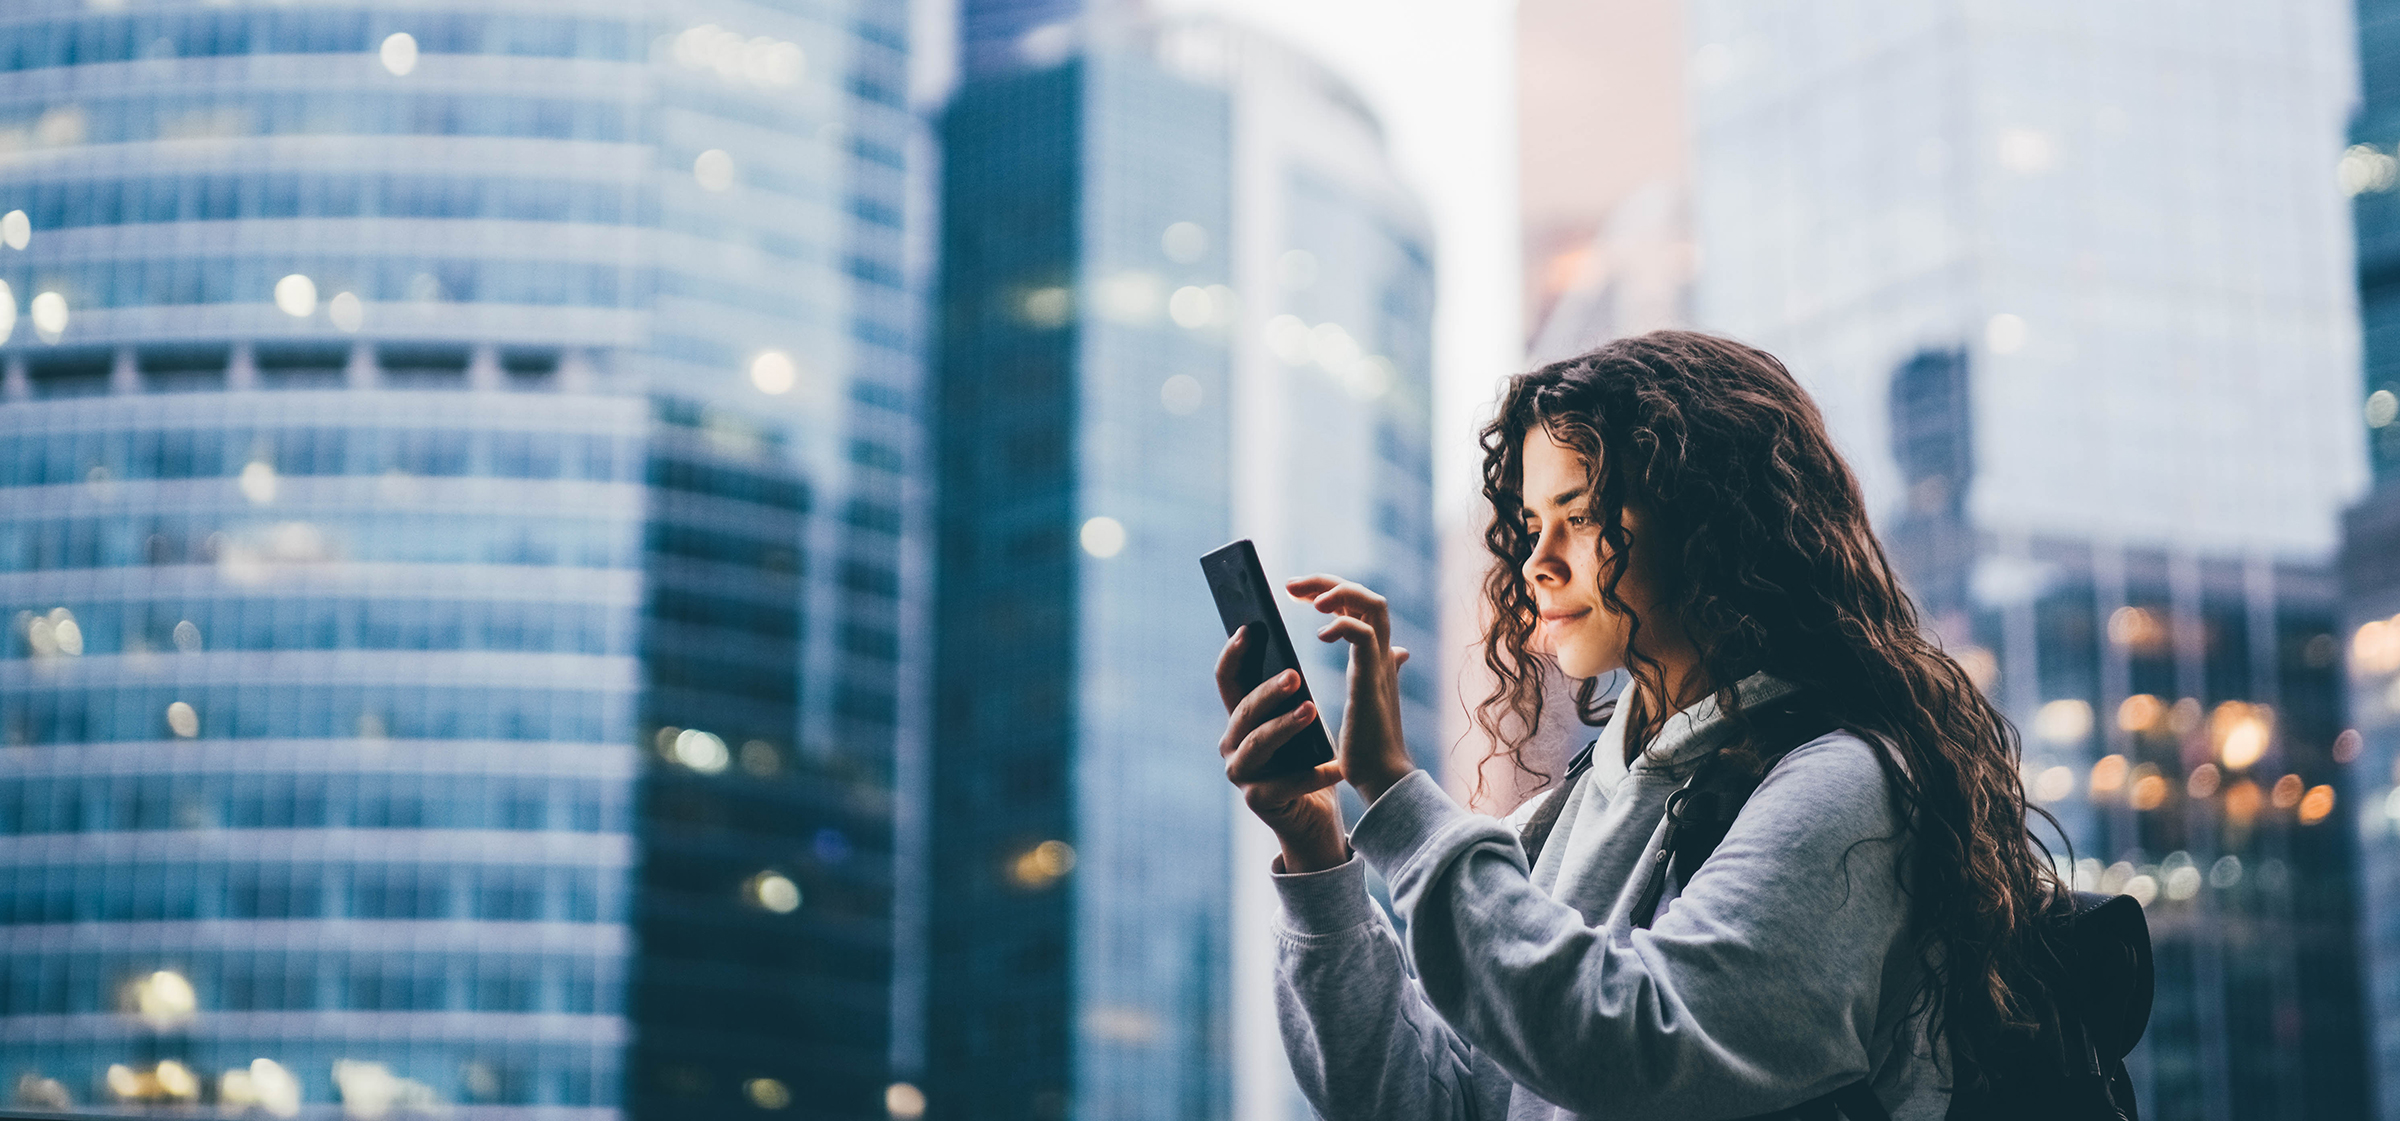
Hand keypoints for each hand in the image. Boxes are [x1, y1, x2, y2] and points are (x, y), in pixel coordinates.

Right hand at [1217, 627, 1349, 872]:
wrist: (1316, 817)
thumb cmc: (1310, 762)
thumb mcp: (1306, 721)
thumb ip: (1301, 689)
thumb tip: (1325, 635)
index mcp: (1241, 720)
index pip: (1228, 680)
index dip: (1233, 653)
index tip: (1250, 627)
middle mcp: (1232, 744)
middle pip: (1244, 710)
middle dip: (1268, 691)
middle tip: (1296, 675)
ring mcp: (1240, 774)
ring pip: (1258, 744)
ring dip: (1284, 726)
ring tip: (1312, 711)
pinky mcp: (1257, 800)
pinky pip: (1284, 783)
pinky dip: (1313, 775)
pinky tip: (1338, 767)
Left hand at [1286, 575, 1416, 804]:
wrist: (1379, 776)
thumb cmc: (1366, 743)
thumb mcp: (1366, 695)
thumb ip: (1372, 668)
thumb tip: (1398, 652)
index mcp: (1374, 656)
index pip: (1362, 605)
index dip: (1332, 590)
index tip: (1297, 593)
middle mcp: (1382, 654)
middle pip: (1368, 596)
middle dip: (1329, 582)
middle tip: (1291, 586)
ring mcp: (1380, 665)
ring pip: (1373, 604)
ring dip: (1339, 592)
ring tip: (1311, 601)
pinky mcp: (1372, 680)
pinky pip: (1364, 635)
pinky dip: (1343, 624)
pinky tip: (1321, 635)